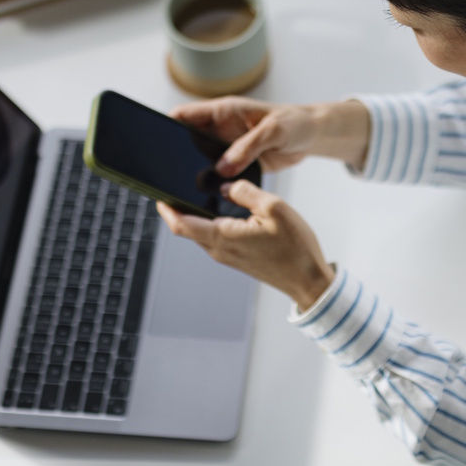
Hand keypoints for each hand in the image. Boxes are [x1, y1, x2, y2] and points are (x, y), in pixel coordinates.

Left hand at [156, 181, 334, 308]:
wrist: (307, 280)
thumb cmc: (295, 247)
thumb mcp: (273, 208)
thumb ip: (245, 192)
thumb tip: (226, 186)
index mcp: (223, 236)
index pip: (181, 224)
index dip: (165, 209)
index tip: (157, 193)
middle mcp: (219, 250)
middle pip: (187, 228)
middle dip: (177, 208)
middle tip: (175, 185)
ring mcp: (227, 256)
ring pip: (201, 233)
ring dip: (195, 215)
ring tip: (197, 192)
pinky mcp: (237, 258)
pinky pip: (215, 238)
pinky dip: (211, 222)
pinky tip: (222, 208)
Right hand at [171, 97, 370, 177]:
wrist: (311, 135)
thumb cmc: (294, 122)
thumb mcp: (273, 131)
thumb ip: (248, 147)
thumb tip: (223, 167)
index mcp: (223, 112)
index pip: (185, 115)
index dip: (166, 125)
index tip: (153, 139)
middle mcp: (220, 130)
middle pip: (186, 141)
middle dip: (174, 155)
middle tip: (164, 173)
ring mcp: (226, 148)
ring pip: (199, 161)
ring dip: (192, 173)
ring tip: (181, 188)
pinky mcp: (237, 164)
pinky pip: (217, 175)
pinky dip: (211, 184)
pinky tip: (207, 197)